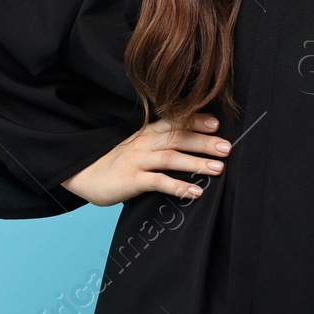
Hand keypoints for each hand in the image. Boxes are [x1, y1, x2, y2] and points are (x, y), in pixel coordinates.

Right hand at [60, 113, 229, 206]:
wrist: (86, 174)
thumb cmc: (121, 161)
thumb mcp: (142, 146)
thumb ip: (165, 143)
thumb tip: (200, 146)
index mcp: (150, 132)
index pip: (177, 121)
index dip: (197, 120)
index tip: (217, 123)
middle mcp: (146, 143)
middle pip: (179, 138)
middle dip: (205, 142)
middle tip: (227, 148)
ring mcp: (138, 160)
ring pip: (171, 159)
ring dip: (196, 163)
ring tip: (218, 169)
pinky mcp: (132, 180)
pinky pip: (158, 182)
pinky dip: (178, 187)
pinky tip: (195, 192)